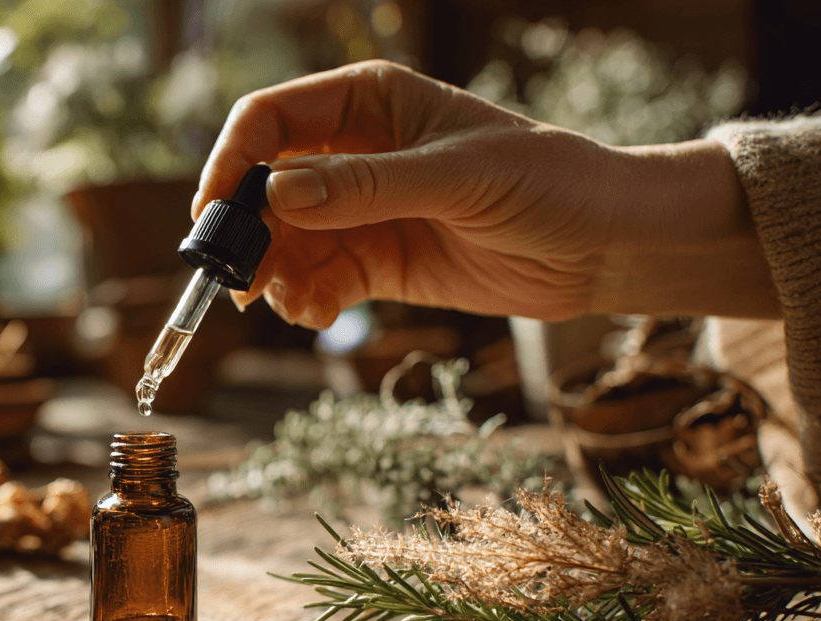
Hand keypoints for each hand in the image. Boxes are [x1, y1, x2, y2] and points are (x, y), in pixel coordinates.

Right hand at [194, 61, 776, 328]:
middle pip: (264, 187)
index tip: (215, 213)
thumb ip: (365, 188)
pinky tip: (318, 316)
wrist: (606, 247)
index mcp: (367, 104)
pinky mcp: (375, 262)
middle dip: (246, 233)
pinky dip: (305, 301)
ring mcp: (361, 212)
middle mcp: (352, 154)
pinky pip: (316, 280)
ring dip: (274, 275)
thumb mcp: (457, 178)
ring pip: (283, 241)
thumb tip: (276, 194)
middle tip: (239, 279)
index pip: (270, 119)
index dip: (233, 161)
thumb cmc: (549, 182)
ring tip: (292, 304)